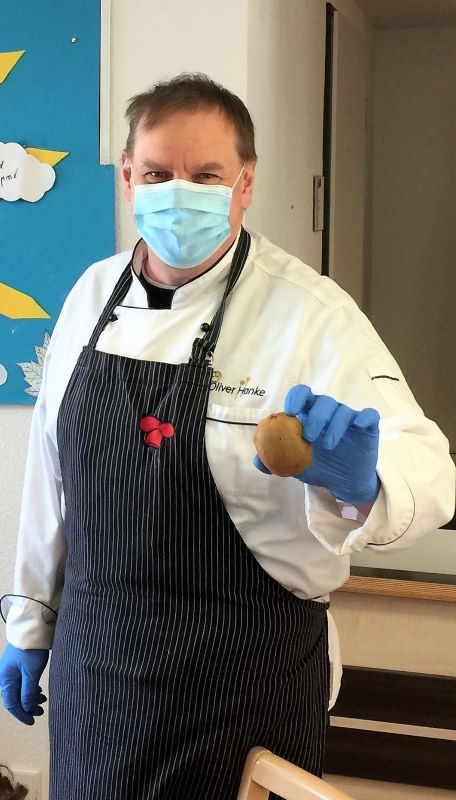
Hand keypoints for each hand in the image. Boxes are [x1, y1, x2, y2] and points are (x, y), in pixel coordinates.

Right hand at [0, 643, 48, 724]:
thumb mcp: (31, 673)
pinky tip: (38, 689)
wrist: (32, 629)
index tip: (32, 721)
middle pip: (15, 698)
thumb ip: (28, 692)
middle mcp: (6, 676)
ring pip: (20, 689)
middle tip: (40, 711)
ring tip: (43, 699)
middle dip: (27, 706)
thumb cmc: (31, 650)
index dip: (22, 714)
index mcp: (6, 680)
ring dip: (30, 697)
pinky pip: (22, 681)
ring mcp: (11, 670)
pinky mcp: (18, 665)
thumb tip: (27, 709)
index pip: (12, 704)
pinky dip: (30, 688)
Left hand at [255, 385, 379, 504]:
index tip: (290, 412)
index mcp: (309, 414)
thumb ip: (274, 461)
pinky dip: (364, 417)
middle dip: (315, 416)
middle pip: (323, 401)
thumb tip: (257, 461)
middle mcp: (329, 411)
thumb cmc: (317, 466)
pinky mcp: (368, 426)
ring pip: (343, 410)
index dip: (296, 399)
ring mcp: (349, 417)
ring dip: (334, 425)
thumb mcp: (293, 465)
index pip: (302, 395)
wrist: (344, 483)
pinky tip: (358, 426)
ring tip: (327, 445)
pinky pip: (369, 415)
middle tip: (309, 437)